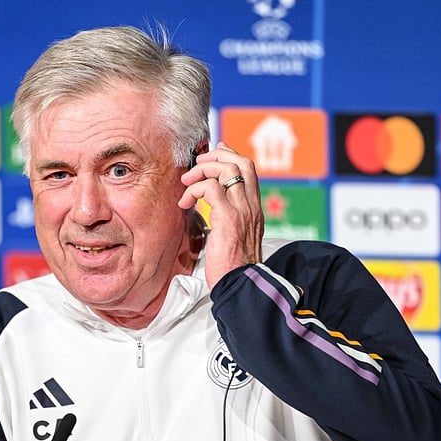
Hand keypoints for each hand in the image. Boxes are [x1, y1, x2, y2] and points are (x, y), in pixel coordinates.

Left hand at [179, 142, 263, 288]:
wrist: (240, 284)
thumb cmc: (234, 265)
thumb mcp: (237, 235)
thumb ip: (231, 216)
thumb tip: (215, 203)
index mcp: (254, 208)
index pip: (248, 168)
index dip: (228, 156)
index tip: (209, 159)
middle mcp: (251, 206)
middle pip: (241, 162)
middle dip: (215, 156)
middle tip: (196, 167)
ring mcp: (242, 210)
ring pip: (226, 169)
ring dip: (202, 170)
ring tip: (187, 183)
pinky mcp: (228, 218)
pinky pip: (211, 188)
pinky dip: (194, 189)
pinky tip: (186, 203)